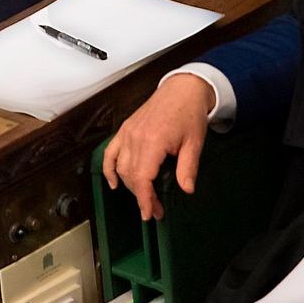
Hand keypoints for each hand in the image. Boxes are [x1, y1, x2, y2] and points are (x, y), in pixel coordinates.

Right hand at [102, 73, 213, 220]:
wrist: (183, 89)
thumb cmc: (189, 113)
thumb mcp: (194, 143)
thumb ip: (188, 168)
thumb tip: (187, 189)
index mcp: (153, 141)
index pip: (142, 178)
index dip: (145, 199)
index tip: (150, 213)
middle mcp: (136, 137)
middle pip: (131, 176)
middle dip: (141, 196)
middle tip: (155, 209)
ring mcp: (128, 132)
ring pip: (120, 167)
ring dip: (129, 186)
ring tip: (144, 198)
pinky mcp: (125, 129)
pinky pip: (110, 152)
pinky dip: (108, 169)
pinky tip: (114, 183)